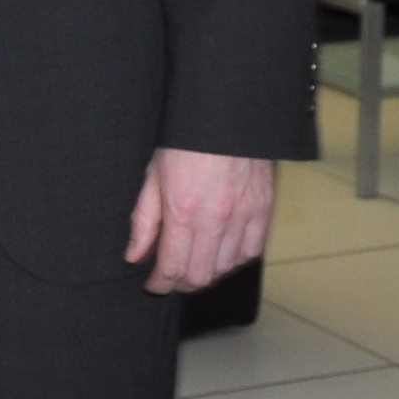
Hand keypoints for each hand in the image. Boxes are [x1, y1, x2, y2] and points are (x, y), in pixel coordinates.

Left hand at [124, 147, 274, 295]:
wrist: (227, 114)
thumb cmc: (185, 141)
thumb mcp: (153, 176)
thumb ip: (143, 221)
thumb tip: (135, 256)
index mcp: (183, 211)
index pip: (171, 268)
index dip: (160, 284)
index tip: (153, 284)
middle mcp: (215, 219)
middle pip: (200, 276)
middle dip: (181, 284)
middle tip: (172, 278)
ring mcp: (243, 216)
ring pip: (226, 268)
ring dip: (208, 272)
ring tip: (195, 263)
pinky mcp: (264, 209)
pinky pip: (251, 252)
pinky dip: (235, 259)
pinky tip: (222, 252)